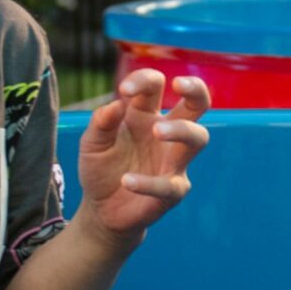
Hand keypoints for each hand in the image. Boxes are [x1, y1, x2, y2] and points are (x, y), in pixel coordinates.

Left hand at [77, 70, 208, 241]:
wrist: (101, 208)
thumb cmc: (101, 168)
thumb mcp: (92, 143)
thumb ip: (101, 123)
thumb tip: (118, 103)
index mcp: (145, 114)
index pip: (155, 86)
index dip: (144, 81)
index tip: (125, 90)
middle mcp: (166, 133)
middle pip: (197, 103)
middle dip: (195, 88)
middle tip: (179, 83)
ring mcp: (174, 161)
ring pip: (198, 138)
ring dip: (181, 130)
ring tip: (157, 131)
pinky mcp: (174, 190)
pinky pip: (170, 184)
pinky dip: (148, 183)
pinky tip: (126, 181)